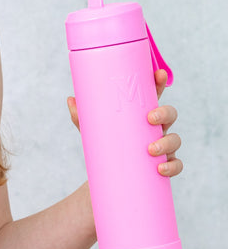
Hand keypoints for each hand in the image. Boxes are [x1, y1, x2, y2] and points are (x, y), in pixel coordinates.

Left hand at [67, 68, 182, 178]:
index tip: (159, 74)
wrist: (108, 174)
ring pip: (175, 140)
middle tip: (150, 119)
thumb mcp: (91, 129)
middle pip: (170, 114)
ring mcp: (163, 145)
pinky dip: (173, 166)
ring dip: (167, 143)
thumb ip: (81, 115)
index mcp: (141, 114)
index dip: (160, 82)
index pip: (154, 94)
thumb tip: (71, 99)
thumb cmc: (104, 144)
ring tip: (151, 150)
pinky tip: (161, 168)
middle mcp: (156, 127)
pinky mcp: (164, 164)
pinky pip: (177, 164)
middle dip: (164, 113)